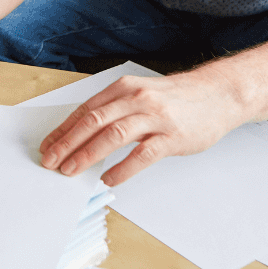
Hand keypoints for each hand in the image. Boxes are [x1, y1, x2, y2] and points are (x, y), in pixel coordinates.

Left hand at [38, 70, 243, 185]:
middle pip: (93, 121)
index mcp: (124, 88)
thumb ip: (116, 109)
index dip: (63, 129)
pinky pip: (142, 154)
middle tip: (50, 161)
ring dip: (87, 154)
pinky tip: (109, 179)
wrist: (219, 94)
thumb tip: (85, 133)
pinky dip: (122, 168)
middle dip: (67, 143)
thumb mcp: (141, 94)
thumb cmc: (177, 98)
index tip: (48, 146)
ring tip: (71, 171)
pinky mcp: (172, 136)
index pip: (86, 110)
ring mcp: (155, 117)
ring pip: (113, 135)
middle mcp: (136, 99)